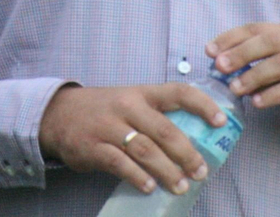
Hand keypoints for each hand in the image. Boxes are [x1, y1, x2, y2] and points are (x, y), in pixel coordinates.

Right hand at [37, 83, 226, 196]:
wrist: (58, 114)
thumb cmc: (103, 110)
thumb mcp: (129, 101)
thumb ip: (155, 116)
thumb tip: (195, 141)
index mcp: (141, 93)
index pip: (177, 92)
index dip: (202, 106)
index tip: (221, 121)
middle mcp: (127, 106)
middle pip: (164, 129)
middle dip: (187, 153)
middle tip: (201, 171)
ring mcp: (109, 126)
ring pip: (145, 149)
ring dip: (167, 170)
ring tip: (181, 185)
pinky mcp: (93, 147)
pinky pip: (119, 163)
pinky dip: (138, 176)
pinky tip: (150, 187)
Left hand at [206, 23, 279, 134]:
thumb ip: (261, 66)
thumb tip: (225, 71)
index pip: (257, 29)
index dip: (231, 37)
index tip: (209, 50)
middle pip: (270, 41)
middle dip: (241, 52)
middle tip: (219, 66)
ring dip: (255, 74)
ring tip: (235, 88)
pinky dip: (275, 94)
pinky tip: (259, 102)